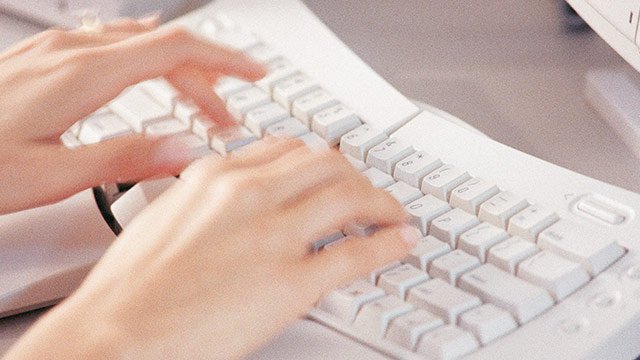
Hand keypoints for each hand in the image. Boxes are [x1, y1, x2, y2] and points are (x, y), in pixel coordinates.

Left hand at [0, 17, 264, 213]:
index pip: (175, 49)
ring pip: (137, 43)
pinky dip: (145, 60)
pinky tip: (143, 77)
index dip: (224, 59)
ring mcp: (55, 52)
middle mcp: (72, 53)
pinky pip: (110, 45)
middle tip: (228, 113)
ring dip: (177, 66)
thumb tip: (184, 150)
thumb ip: (123, 160)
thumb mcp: (51, 177)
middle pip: (162, 44)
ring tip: (197, 97)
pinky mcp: (43, 62)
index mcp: (83, 75)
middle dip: (207, 74)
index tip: (255, 74)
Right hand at [4, 139, 419, 358]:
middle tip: (369, 192)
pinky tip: (400, 242)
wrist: (116, 332)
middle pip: (326, 165)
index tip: (331, 170)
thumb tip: (236, 198)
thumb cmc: (130, 286)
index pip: (286, 149)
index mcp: (216, 177)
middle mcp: (248, 194)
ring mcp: (273, 235)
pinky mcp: (291, 281)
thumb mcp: (167, 217)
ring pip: (350, 197)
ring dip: (382, 203)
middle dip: (357, 176)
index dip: (319, 159)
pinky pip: (356, 252)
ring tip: (394, 215)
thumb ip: (208, 198)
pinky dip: (388, 243)